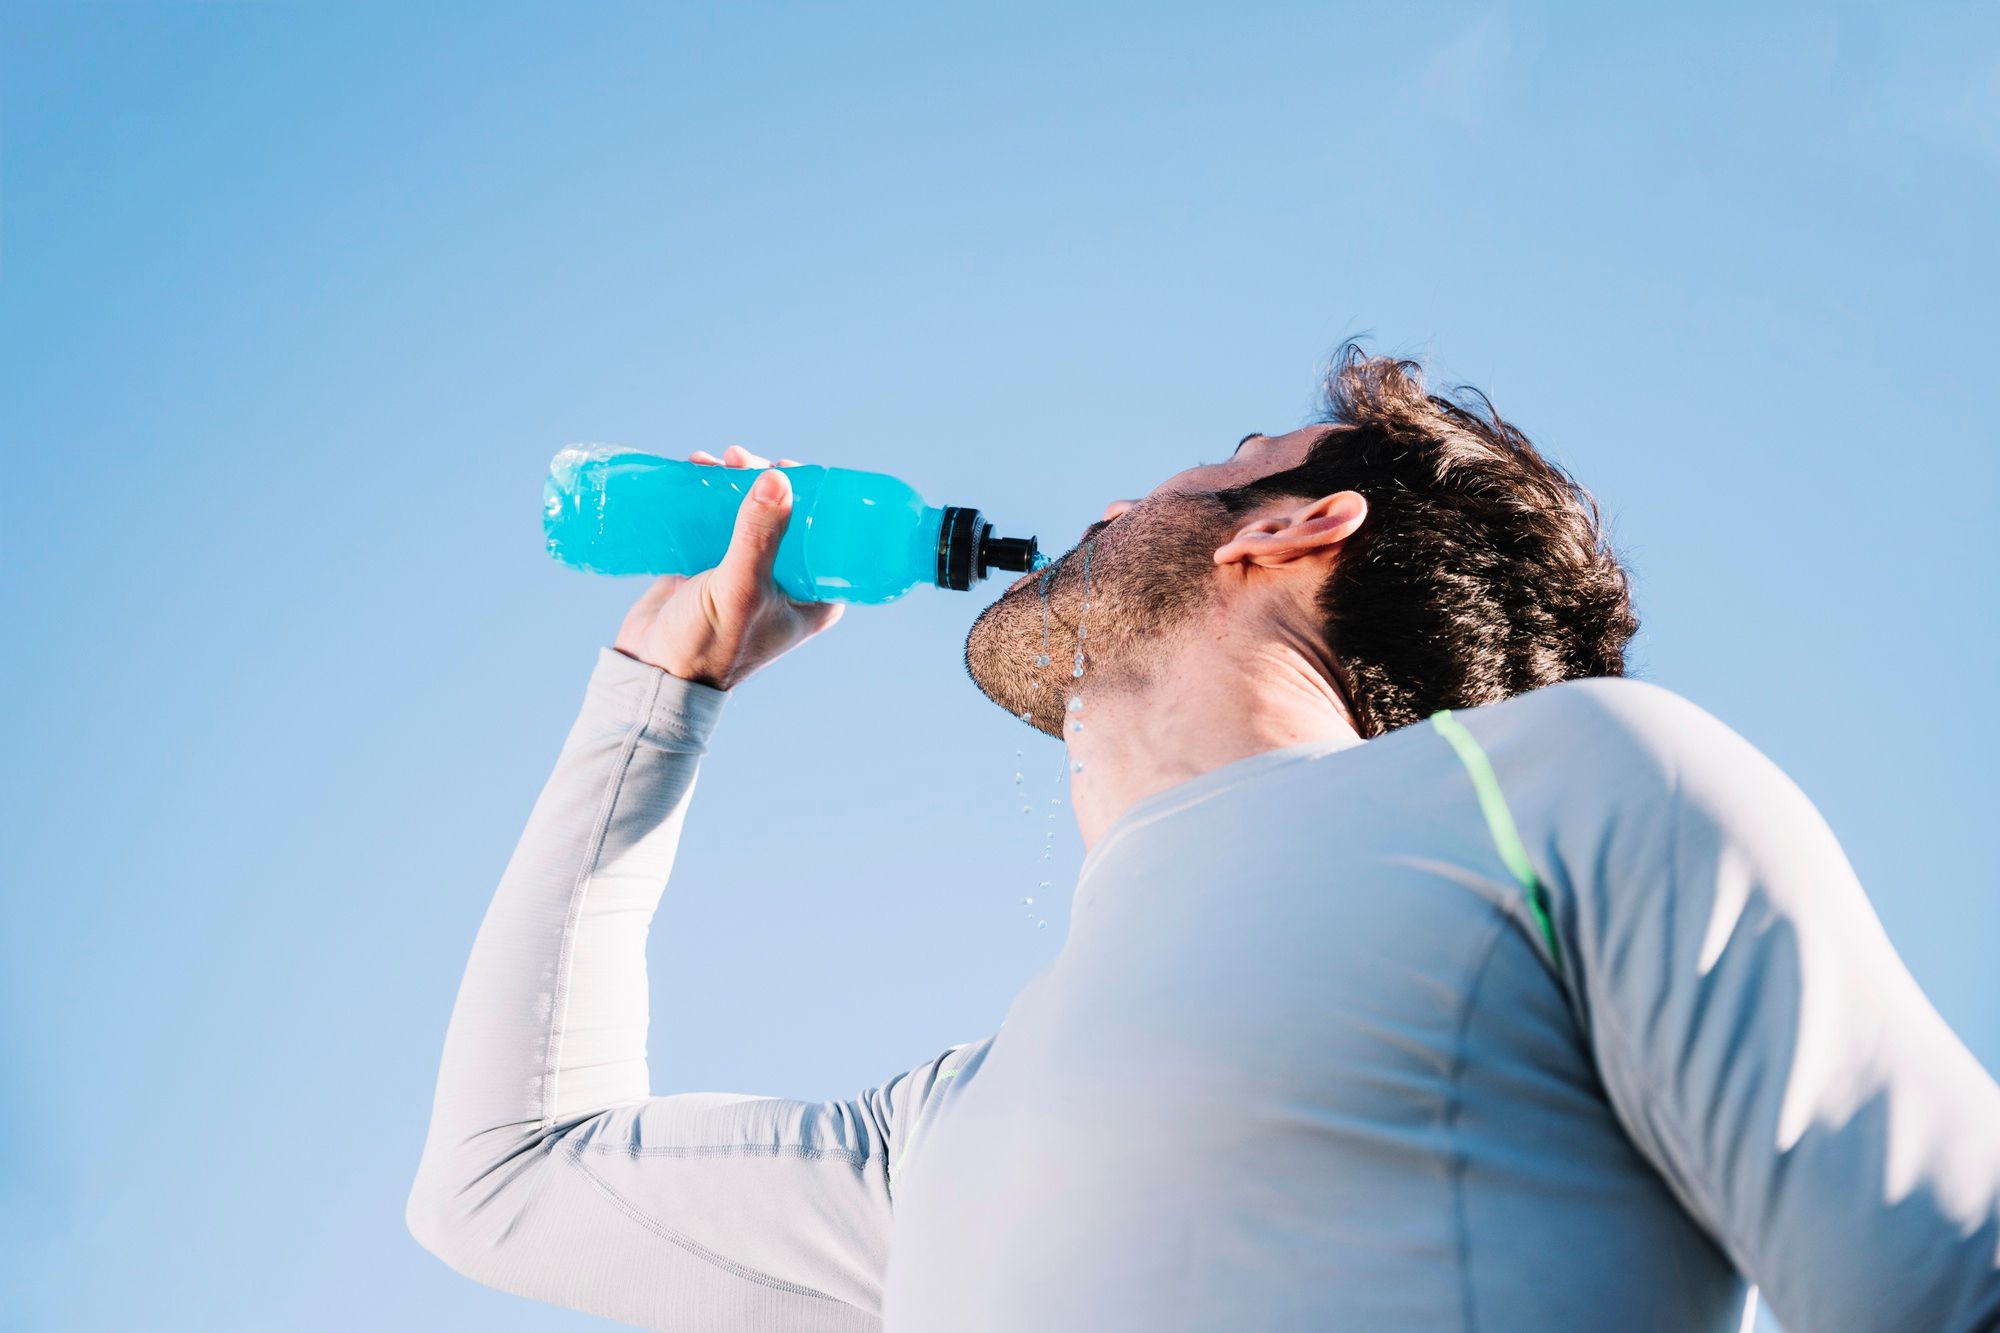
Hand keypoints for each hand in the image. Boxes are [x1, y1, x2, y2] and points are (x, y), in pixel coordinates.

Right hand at [612, 445, 844, 690]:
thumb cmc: (708, 646)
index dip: (812, 493)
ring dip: (734, 481)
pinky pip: (718, 520)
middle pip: (788, 514)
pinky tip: (696, 470)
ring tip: (712, 462)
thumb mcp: (740, 589)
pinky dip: (709, 495)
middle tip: (739, 461)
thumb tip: (776, 478)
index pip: (828, 532)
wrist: (652, 673)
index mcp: (814, 597)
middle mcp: (787, 582)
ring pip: (752, 512)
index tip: (786, 466)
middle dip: (765, 479)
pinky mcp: (713, 564)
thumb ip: (759, 536)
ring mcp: (749, 572)